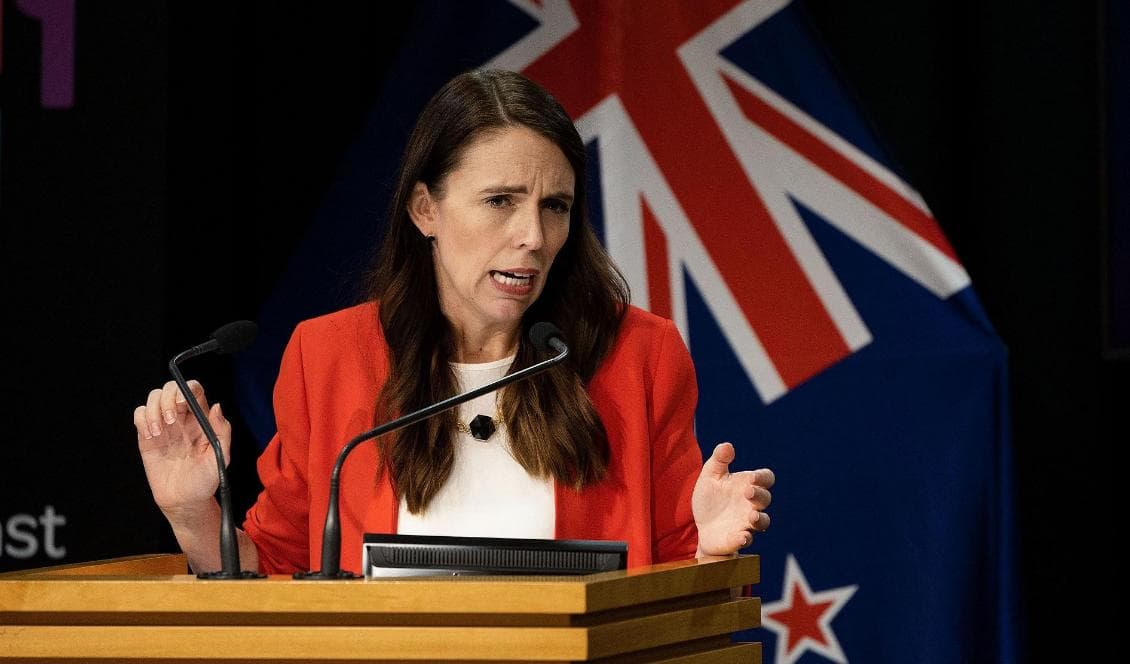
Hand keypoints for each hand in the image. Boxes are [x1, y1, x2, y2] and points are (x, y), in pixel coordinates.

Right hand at [133, 380, 231, 517]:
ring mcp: (163, 426)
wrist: (185, 500)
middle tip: (171, 419)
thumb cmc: (206, 479)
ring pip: (153, 398)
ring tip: (159, 432)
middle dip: (167, 398)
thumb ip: (222, 431)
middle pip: (170, 388)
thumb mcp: (221, 457)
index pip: (193, 390)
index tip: (182, 402)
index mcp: (200, 419)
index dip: (186, 389)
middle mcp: (181, 418)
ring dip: (153, 410)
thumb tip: (217, 406)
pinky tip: (151, 437)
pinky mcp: (147, 436)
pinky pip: (140, 415)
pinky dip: (142, 420)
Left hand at [692, 442, 773, 555]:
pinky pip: (746, 540)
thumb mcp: (710, 476)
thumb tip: (727, 445)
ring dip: (760, 519)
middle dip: (759, 495)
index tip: (752, 478)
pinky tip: (741, 536)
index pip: (766, 479)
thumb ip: (719, 460)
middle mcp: (752, 504)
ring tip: (752, 516)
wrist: (701, 525)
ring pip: (762, 522)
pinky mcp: (738, 538)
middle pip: (765, 499)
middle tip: (748, 492)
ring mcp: (747, 522)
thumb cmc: (710, 498)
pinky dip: (745, 538)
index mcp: (747, 485)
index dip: (763, 478)